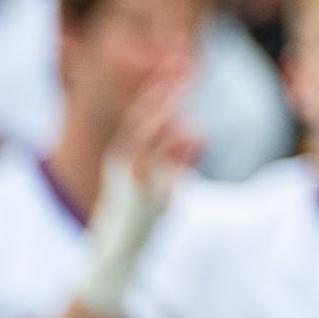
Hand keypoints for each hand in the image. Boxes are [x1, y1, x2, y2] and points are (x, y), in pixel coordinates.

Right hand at [76, 84, 193, 315]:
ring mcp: (136, 179)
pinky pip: (166, 165)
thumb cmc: (140, 207)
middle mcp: (124, 163)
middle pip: (143, 121)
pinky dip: (181, 148)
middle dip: (163, 96)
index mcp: (122, 154)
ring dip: (170, 116)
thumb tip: (194, 130)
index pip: (139, 116)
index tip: (174, 71)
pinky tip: (197, 133)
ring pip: (151, 139)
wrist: (121, 245)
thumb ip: (174, 152)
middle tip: (184, 74)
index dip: (155, 93)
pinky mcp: (150, 196)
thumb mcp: (152, 174)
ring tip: (187, 96)